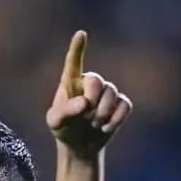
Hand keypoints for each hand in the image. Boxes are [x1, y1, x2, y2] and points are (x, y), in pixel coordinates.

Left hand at [46, 31, 131, 158]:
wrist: (79, 146)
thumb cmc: (63, 129)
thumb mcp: (56, 122)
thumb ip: (66, 111)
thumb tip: (85, 103)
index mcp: (70, 82)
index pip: (73, 62)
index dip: (77, 48)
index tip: (81, 34)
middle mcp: (89, 83)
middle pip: (97, 81)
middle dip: (94, 100)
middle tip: (88, 118)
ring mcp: (105, 93)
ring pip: (113, 93)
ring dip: (105, 112)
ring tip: (95, 125)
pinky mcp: (118, 104)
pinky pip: (125, 104)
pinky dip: (117, 118)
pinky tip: (106, 128)